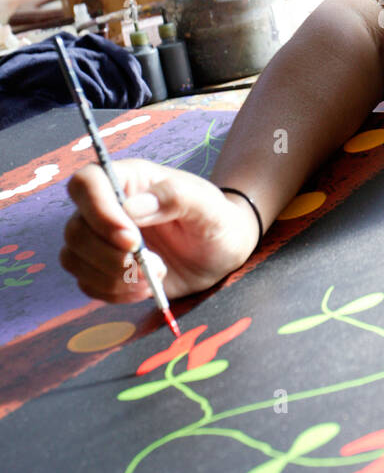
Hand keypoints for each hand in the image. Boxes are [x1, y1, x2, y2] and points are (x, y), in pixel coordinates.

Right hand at [60, 160, 260, 303]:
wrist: (221, 252)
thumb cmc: (215, 220)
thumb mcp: (206, 205)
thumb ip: (174, 197)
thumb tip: (130, 207)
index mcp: (128, 179)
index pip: (86, 184)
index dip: (99, 213)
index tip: (132, 240)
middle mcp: (106, 207)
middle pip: (75, 229)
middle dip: (111, 256)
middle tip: (156, 264)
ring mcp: (100, 239)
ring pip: (74, 259)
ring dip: (113, 278)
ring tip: (156, 277)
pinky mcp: (103, 269)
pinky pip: (87, 284)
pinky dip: (115, 293)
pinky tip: (147, 288)